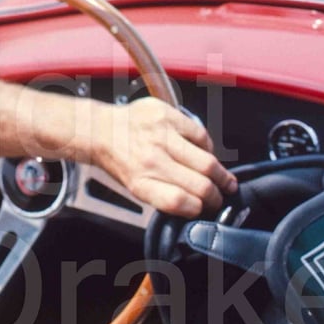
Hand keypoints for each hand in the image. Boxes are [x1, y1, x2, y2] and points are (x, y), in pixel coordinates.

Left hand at [91, 97, 236, 217]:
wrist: (100, 130)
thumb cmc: (119, 160)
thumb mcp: (135, 186)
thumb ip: (163, 194)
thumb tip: (196, 203)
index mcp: (140, 183)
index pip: (180, 202)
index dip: (199, 208)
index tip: (205, 208)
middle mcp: (150, 160)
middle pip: (199, 184)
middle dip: (217, 194)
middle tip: (222, 194)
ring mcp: (160, 136)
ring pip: (207, 160)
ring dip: (220, 172)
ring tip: (221, 176)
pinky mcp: (167, 115)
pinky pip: (202, 135)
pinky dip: (207, 147)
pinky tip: (204, 151)